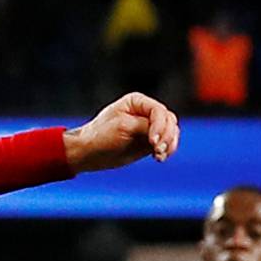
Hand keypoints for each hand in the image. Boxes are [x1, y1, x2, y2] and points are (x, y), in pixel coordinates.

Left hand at [64, 93, 180, 171]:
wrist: (90, 153)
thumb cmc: (101, 136)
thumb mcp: (123, 127)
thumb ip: (145, 126)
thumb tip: (164, 131)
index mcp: (137, 101)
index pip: (158, 111)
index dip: (160, 126)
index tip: (153, 142)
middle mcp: (145, 112)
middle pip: (169, 120)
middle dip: (167, 136)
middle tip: (158, 151)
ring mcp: (148, 127)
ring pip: (171, 132)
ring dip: (169, 144)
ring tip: (159, 156)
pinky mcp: (149, 142)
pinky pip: (166, 144)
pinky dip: (167, 151)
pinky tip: (159, 158)